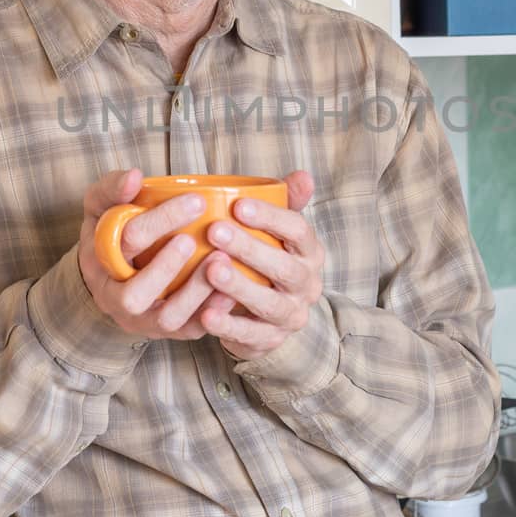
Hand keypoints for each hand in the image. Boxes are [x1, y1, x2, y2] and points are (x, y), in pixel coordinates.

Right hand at [77, 168, 237, 340]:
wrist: (112, 276)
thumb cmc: (112, 233)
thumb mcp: (101, 207)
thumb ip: (112, 188)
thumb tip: (135, 176)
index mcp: (99, 262)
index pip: (126, 242)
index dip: (161, 221)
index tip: (197, 201)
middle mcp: (115, 298)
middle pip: (136, 292)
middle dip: (168, 266)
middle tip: (199, 239)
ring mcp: (142, 319)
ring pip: (166, 318)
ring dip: (195, 293)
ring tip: (220, 262)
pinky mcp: (167, 331)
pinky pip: (190, 330)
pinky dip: (212, 312)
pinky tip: (232, 291)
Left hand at [198, 170, 324, 360]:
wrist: (272, 316)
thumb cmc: (269, 260)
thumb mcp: (278, 232)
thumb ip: (286, 203)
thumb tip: (303, 176)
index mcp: (310, 252)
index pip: (298, 231)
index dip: (270, 217)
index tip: (238, 205)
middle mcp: (307, 285)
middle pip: (284, 267)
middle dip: (250, 248)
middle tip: (215, 231)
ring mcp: (291, 315)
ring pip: (269, 302)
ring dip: (240, 286)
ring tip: (211, 270)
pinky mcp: (271, 340)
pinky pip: (251, 335)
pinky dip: (228, 325)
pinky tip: (205, 314)